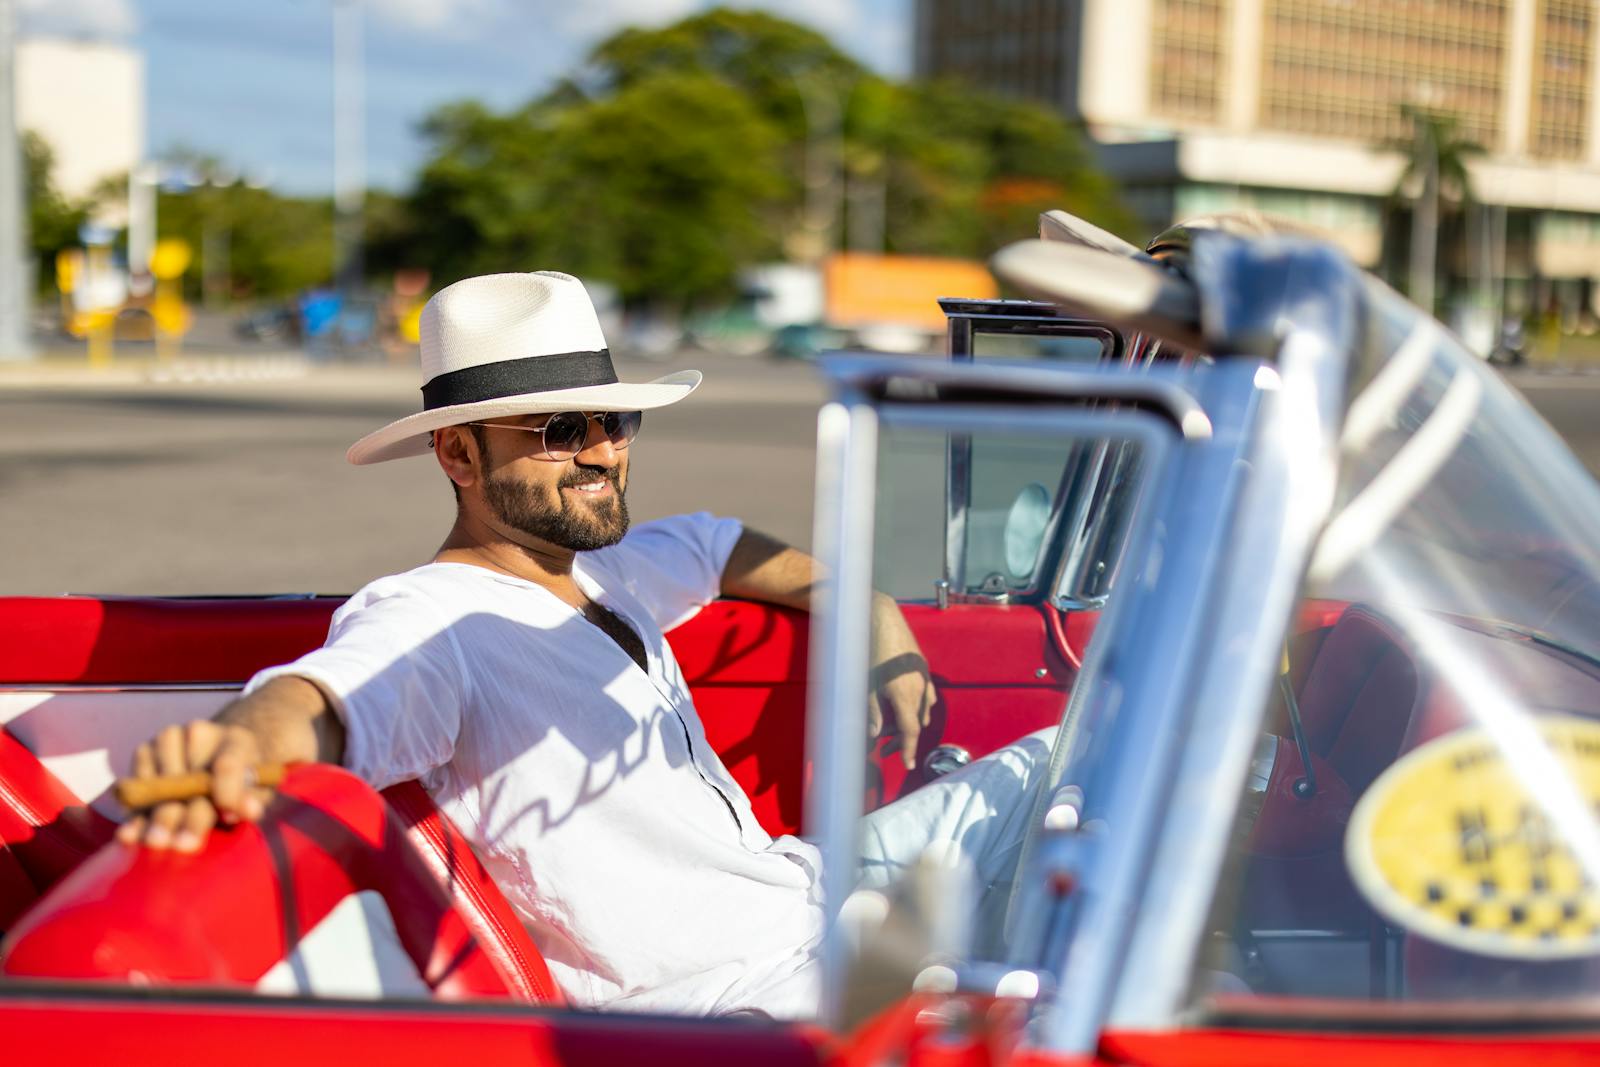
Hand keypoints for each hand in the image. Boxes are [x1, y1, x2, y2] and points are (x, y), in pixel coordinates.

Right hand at [115, 719, 274, 852]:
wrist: (213, 761)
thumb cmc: (239, 783)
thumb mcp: (254, 793)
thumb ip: (250, 801)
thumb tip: (250, 811)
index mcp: (236, 740)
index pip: (229, 766)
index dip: (229, 792)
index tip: (227, 818)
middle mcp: (199, 733)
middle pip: (189, 778)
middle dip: (188, 815)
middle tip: (184, 845)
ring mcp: (168, 739)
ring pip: (160, 781)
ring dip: (158, 815)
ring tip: (158, 843)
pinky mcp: (144, 751)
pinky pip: (136, 785)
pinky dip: (136, 813)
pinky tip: (132, 835)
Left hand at [868, 594, 937, 769]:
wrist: (882, 618)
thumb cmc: (870, 651)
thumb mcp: (867, 685)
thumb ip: (873, 712)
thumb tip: (875, 734)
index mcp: (906, 695)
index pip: (911, 731)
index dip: (908, 749)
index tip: (908, 764)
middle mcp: (919, 688)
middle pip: (917, 722)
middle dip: (904, 738)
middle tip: (886, 750)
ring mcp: (924, 677)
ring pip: (924, 709)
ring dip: (911, 721)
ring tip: (892, 727)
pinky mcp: (922, 667)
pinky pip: (926, 693)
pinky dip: (918, 705)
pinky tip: (907, 705)